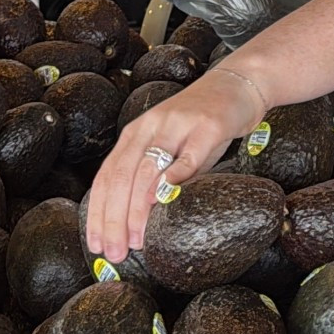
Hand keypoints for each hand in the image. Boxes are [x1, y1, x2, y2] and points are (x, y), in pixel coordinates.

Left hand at [86, 65, 264, 261]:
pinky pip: (188, 155)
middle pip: (122, 176)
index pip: (107, 176)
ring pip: (149, 169)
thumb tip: (136, 225)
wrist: (238, 82)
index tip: (96, 244)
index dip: (98, 212)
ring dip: (138, 209)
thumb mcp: (170, 146)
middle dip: (114, 219)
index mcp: (135, 132)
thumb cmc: (202, 123)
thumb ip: (153, 176)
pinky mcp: (208, 127)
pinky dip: (174, 179)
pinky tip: (165, 201)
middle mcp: (151, 126)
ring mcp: (178, 124)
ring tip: (138, 239)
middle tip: (115, 252)